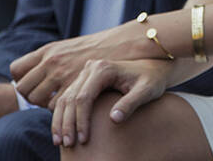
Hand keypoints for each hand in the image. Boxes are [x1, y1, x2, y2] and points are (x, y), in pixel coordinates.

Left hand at [10, 24, 143, 107]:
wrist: (124, 44)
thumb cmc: (99, 47)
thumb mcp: (70, 47)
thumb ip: (52, 59)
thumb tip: (36, 72)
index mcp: (49, 50)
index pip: (16, 69)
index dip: (21, 80)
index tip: (32, 85)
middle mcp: (52, 61)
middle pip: (23, 88)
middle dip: (30, 97)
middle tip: (43, 99)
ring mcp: (62, 74)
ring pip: (35, 99)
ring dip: (42, 105)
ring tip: (54, 105)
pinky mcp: (74, 87)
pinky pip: (54, 106)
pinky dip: (58, 109)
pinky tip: (68, 106)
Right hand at [50, 58, 188, 146]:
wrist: (153, 69)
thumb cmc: (151, 80)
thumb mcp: (146, 91)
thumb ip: (130, 103)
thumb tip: (114, 119)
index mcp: (103, 69)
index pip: (84, 97)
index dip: (81, 120)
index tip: (83, 139)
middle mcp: (91, 68)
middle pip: (71, 98)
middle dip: (67, 123)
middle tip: (67, 144)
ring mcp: (86, 73)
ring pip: (65, 98)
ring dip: (60, 121)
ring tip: (59, 141)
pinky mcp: (85, 80)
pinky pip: (68, 98)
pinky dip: (62, 115)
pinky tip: (61, 131)